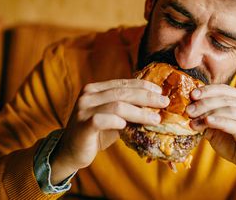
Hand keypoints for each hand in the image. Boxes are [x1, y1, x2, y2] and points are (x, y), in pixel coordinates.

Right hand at [50, 79, 168, 183]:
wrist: (70, 152)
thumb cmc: (96, 133)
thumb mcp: (113, 117)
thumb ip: (127, 108)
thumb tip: (155, 105)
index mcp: (95, 89)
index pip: (123, 83)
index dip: (143, 86)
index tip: (160, 92)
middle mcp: (88, 95)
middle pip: (123, 92)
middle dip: (147, 97)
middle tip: (164, 103)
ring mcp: (83, 109)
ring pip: (117, 105)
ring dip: (140, 112)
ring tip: (155, 119)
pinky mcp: (83, 125)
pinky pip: (103, 120)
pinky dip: (118, 121)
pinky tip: (127, 126)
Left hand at [187, 84, 235, 188]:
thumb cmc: (234, 143)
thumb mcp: (217, 127)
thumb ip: (207, 116)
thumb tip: (190, 108)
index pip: (224, 89)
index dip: (207, 90)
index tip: (192, 94)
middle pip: (225, 99)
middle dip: (204, 103)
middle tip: (188, 110)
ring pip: (229, 110)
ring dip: (208, 113)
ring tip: (193, 119)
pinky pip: (234, 125)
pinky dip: (219, 121)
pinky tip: (207, 122)